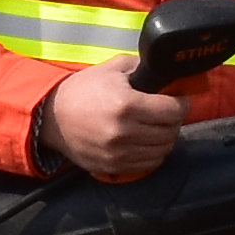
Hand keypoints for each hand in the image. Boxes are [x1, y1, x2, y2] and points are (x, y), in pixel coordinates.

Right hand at [37, 68, 189, 182]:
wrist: (52, 117)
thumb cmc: (82, 90)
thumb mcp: (113, 68)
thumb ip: (142, 67)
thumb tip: (168, 75)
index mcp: (126, 104)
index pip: (173, 110)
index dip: (181, 103)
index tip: (180, 100)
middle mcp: (124, 132)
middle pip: (170, 131)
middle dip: (174, 121)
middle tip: (169, 113)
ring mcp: (119, 153)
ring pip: (162, 151)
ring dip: (166, 139)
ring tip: (158, 128)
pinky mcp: (113, 167)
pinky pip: (148, 165)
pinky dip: (153, 154)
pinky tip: (147, 142)